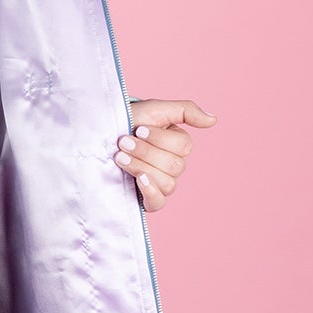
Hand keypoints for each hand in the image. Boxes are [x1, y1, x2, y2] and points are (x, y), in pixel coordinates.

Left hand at [113, 98, 216, 212]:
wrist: (99, 136)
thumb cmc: (128, 120)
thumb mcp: (155, 109)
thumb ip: (186, 110)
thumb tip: (214, 120)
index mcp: (177, 145)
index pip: (182, 147)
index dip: (158, 138)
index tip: (137, 129)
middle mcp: (173, 166)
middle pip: (173, 165)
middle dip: (145, 151)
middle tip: (123, 142)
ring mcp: (161, 183)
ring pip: (166, 182)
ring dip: (141, 167)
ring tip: (119, 157)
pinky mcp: (147, 199)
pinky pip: (158, 202)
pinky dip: (151, 192)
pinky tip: (139, 180)